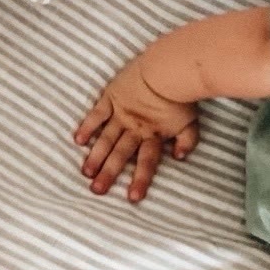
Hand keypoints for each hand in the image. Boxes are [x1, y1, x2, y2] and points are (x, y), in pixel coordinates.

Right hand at [75, 54, 199, 202]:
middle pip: (121, 154)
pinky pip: (97, 114)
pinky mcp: (112, 97)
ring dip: (96, 155)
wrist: (168, 70)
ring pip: (106, 138)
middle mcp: (134, 128)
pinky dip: (87, 126)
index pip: (146, 162)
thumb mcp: (191, 122)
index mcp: (153, 135)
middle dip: (109, 173)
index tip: (132, 198)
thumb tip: (178, 158)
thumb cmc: (182, 95)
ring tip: (86, 172)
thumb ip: (187, 141)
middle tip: (97, 191)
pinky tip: (78, 140)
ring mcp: (121, 113)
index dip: (140, 180)